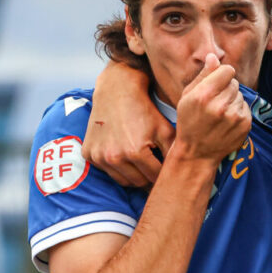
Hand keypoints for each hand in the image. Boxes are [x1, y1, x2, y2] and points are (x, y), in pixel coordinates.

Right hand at [85, 61, 175, 186]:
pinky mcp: (89, 154)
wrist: (117, 90)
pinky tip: (123, 154)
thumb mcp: (165, 130)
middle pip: (139, 182)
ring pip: (123, 181)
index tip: (167, 170)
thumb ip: (174, 153)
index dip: (163, 174)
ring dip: (133, 175)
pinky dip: (116, 167)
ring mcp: (99, 157)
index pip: (155, 177)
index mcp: (135, 152)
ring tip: (141, 162)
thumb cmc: (144, 110)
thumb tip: (182, 174)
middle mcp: (114, 157)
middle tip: (155, 167)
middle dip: (149, 176)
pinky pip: (107, 171)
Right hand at [174, 54, 250, 163]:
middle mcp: (220, 106)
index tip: (216, 83)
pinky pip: (245, 107)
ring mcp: (234, 117)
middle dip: (226, 88)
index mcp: (203, 95)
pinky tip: (226, 121)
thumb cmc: (189, 122)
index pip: (228, 70)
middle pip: (235, 82)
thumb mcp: (187, 97)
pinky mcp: (245, 125)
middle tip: (214, 102)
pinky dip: (238, 112)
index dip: (222, 75)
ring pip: (240, 95)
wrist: (197, 153)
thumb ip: (203, 75)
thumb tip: (214, 56)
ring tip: (219, 113)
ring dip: (232, 101)